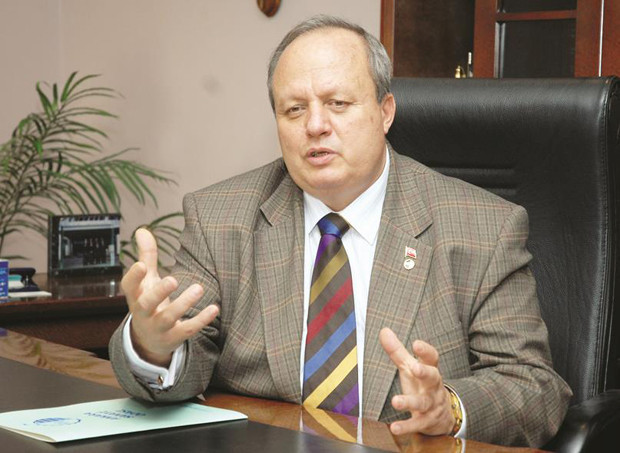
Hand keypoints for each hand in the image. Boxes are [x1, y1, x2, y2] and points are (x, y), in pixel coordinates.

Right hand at [122, 228, 218, 366]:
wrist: (149, 341)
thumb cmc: (149, 302)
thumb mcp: (147, 281)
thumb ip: (146, 256)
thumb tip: (142, 229)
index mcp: (136, 296)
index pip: (129, 286)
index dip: (133, 277)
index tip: (141, 265)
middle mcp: (144, 313)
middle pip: (147, 304)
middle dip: (159, 292)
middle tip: (173, 279)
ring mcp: (158, 327)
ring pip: (168, 317)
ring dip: (183, 304)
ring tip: (199, 288)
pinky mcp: (174, 337)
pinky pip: (187, 329)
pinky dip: (201, 320)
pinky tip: (214, 308)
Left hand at [379, 327, 454, 436]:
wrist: (442, 414)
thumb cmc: (422, 384)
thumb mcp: (410, 367)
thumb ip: (397, 351)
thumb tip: (384, 330)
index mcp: (429, 370)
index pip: (431, 358)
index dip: (425, 351)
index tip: (416, 344)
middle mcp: (433, 386)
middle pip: (433, 377)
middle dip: (425, 372)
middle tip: (415, 368)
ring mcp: (431, 404)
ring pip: (423, 403)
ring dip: (410, 402)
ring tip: (396, 401)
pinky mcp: (426, 421)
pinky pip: (417, 424)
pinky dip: (406, 426)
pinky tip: (395, 427)